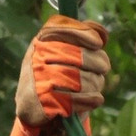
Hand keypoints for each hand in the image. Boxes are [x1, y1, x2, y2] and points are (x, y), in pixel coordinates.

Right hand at [4, 16, 109, 135]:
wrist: (32, 107)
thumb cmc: (54, 74)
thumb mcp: (61, 51)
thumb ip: (80, 37)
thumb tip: (102, 35)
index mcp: (41, 41)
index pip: (64, 29)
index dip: (85, 34)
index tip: (98, 43)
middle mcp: (36, 57)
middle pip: (80, 56)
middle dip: (99, 63)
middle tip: (103, 68)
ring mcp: (39, 80)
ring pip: (82, 80)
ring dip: (97, 84)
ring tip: (96, 85)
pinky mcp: (45, 102)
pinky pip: (78, 100)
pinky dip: (92, 100)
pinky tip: (95, 99)